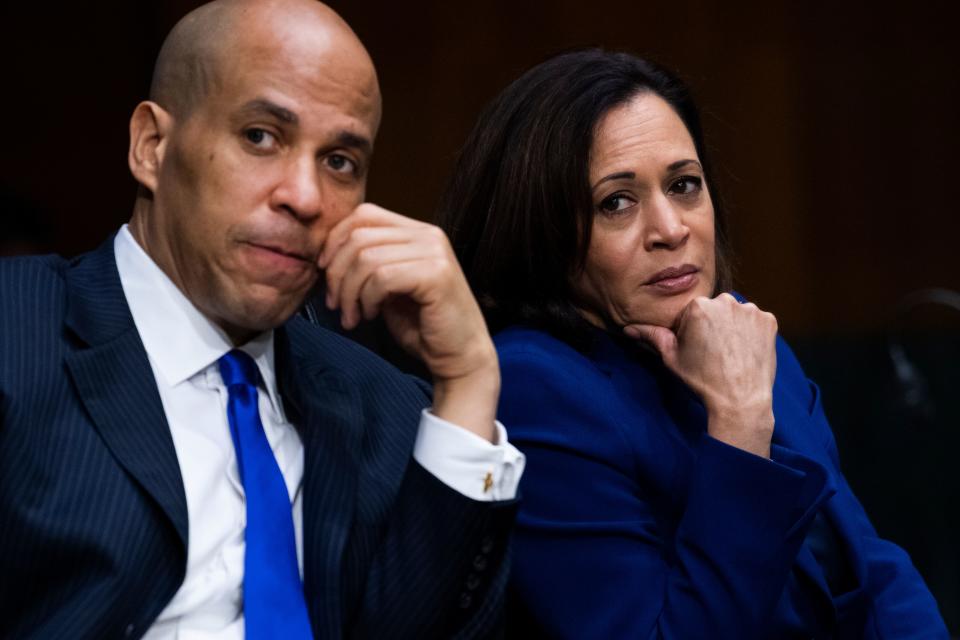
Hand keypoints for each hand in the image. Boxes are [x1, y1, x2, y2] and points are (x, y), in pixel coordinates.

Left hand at [318, 203, 498, 441]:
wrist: (459, 356)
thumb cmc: (423, 326)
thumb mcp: (388, 287)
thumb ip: (368, 264)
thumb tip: (327, 256)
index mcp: (417, 232)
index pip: (364, 214)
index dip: (336, 240)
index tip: (325, 272)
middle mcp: (428, 235)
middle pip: (359, 235)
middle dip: (337, 273)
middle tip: (336, 304)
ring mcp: (434, 252)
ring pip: (366, 257)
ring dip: (350, 292)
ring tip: (353, 316)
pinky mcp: (436, 274)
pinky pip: (382, 277)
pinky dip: (367, 299)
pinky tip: (372, 315)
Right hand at [623, 294, 777, 457]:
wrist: (740, 401)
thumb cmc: (702, 380)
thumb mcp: (672, 358)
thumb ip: (652, 337)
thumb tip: (628, 329)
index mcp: (697, 306)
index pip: (690, 312)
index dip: (690, 332)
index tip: (695, 350)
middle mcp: (725, 301)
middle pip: (713, 309)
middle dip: (712, 325)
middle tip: (712, 353)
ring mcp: (750, 310)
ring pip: (735, 314)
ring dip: (732, 327)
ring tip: (730, 354)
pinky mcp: (769, 320)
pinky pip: (756, 321)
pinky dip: (751, 333)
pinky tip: (745, 351)